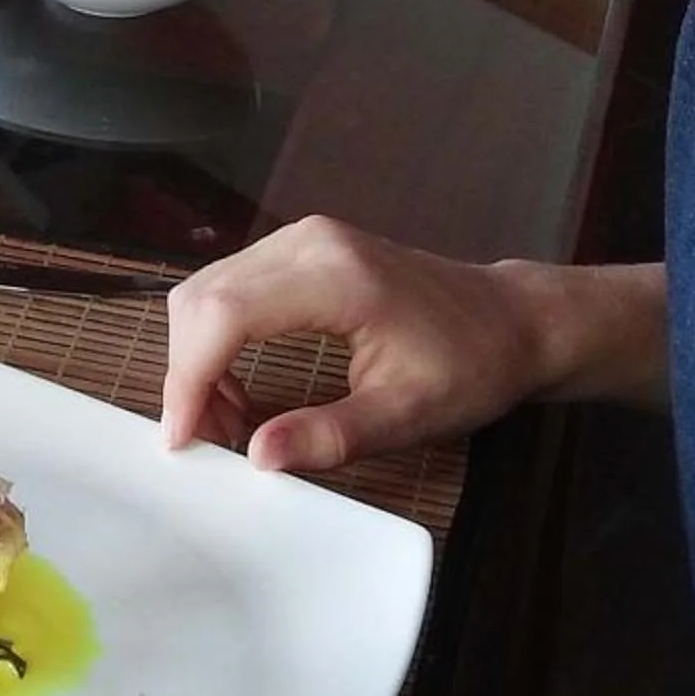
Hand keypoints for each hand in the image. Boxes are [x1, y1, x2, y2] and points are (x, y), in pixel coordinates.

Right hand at [160, 217, 573, 473]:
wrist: (511, 320)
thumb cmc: (470, 367)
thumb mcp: (408, 416)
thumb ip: (331, 436)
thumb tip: (258, 458)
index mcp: (336, 277)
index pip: (225, 314)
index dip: (190, 377)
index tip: (183, 440)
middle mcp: (308, 242)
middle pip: (204, 298)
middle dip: (188, 373)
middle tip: (206, 441)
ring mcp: (303, 237)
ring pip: (209, 290)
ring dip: (199, 357)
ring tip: (225, 422)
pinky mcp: (302, 247)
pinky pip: (233, 286)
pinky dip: (218, 337)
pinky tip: (239, 386)